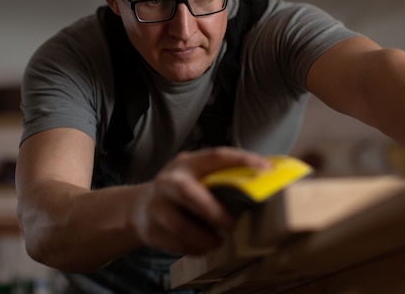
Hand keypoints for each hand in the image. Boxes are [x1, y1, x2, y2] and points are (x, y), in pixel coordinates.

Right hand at [131, 147, 269, 254]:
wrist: (138, 207)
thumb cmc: (178, 191)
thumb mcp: (194, 176)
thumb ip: (219, 178)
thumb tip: (263, 181)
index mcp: (187, 164)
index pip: (216, 156)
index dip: (241, 160)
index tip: (265, 168)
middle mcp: (169, 181)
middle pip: (187, 193)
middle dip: (212, 211)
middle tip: (232, 225)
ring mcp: (156, 206)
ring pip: (180, 225)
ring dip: (203, 237)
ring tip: (218, 242)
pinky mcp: (150, 229)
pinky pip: (174, 243)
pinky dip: (193, 249)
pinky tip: (203, 248)